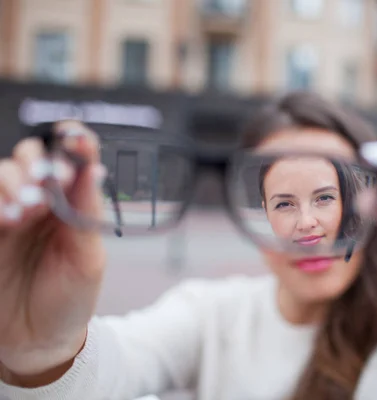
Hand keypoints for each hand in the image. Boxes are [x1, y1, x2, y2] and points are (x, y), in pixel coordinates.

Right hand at [0, 121, 105, 376]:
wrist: (38, 341)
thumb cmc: (71, 299)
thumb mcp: (89, 258)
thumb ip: (86, 212)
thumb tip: (94, 167)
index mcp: (72, 204)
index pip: (71, 160)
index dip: (73, 142)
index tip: (75, 135)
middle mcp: (40, 203)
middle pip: (30, 158)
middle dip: (37, 163)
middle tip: (46, 183)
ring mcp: (10, 214)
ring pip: (2, 174)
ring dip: (13, 182)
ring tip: (26, 209)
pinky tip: (6, 216)